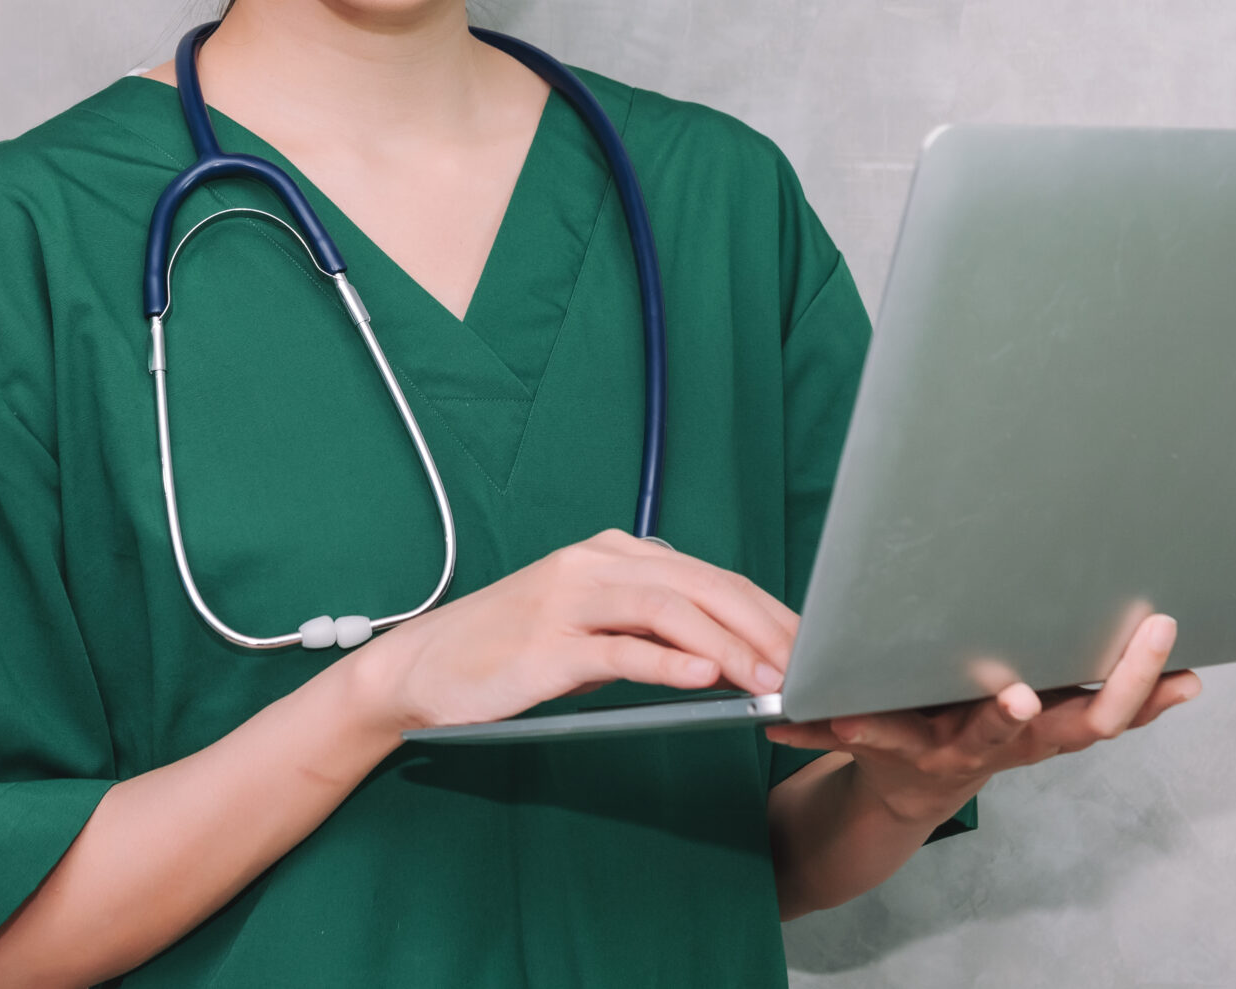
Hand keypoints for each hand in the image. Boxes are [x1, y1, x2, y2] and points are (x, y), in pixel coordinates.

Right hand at [339, 529, 797, 735]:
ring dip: (729, 646)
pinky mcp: (547, 645)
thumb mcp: (589, 627)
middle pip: (702, 585)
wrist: (423, 668)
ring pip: (669, 611)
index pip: (710, 576)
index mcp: (613, 554)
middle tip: (811, 665)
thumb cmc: (511, 652)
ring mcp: (569, 600)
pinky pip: (620, 649)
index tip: (812, 646)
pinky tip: (705, 680)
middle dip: (764, 626)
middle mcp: (596, 564)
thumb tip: (724, 650)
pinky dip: (668, 663)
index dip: (767, 610)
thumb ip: (647, 625)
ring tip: (772, 678)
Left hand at [764, 612, 1200, 825]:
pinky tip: (784, 718)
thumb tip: (1185, 661)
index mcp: (1047, 726)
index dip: (1142, 681)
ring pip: (960, 738)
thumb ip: (1100, 683)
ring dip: (957, 720)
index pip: (1110, 709)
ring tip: (966, 699)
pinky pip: (855, 736)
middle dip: (1051, 706)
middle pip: (1049, 731)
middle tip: (1032, 697)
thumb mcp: (1042, 705)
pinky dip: (819, 725)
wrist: (901, 787)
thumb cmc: (980, 722)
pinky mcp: (890, 748)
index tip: (1169, 639)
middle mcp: (1007, 744)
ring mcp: (948, 751)